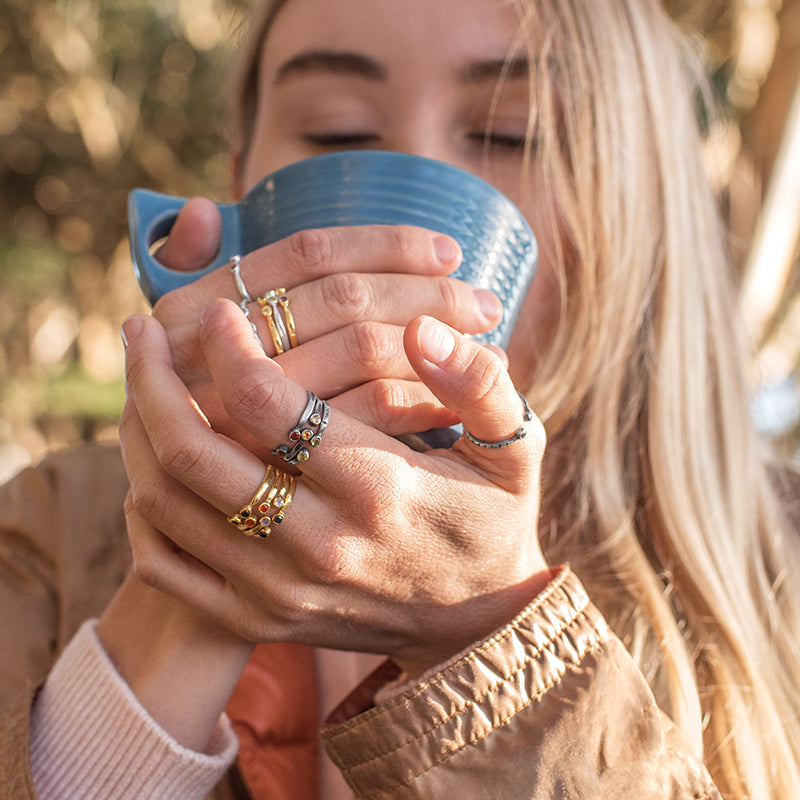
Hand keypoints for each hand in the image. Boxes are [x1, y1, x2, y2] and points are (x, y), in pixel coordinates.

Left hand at [120, 303, 549, 676]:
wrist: (476, 625)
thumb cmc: (493, 520)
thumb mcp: (514, 449)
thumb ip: (478, 383)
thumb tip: (423, 328)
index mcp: (378, 489)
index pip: (271, 406)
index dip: (231, 347)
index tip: (221, 310)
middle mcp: (317, 545)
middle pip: (194, 454)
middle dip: (152, 381)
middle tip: (141, 330)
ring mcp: (278, 590)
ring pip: (167, 504)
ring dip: (138, 434)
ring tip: (139, 384)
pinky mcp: (257, 619)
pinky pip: (165, 565)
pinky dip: (144, 509)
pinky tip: (151, 465)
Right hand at [150, 198, 502, 446]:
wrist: (208, 511)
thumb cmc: (211, 397)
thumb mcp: (186, 334)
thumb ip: (188, 268)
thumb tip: (201, 210)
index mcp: (197, 306)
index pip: (308, 252)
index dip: (386, 244)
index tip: (450, 251)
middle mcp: (218, 350)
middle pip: (346, 297)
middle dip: (430, 294)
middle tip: (490, 304)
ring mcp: (250, 411)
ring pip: (363, 349)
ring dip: (439, 343)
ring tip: (491, 347)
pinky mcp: (286, 463)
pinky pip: (370, 413)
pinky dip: (423, 401)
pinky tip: (457, 406)